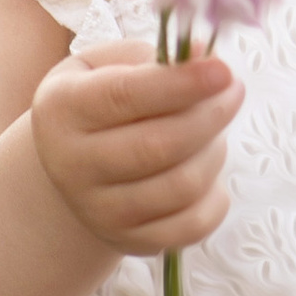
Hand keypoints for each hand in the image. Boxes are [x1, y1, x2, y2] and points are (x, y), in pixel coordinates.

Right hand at [29, 49, 239, 257]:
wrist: (74, 166)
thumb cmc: (101, 101)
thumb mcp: (111, 65)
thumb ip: (156, 56)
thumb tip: (203, 54)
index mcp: (62, 110)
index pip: (125, 97)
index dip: (180, 84)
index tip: (223, 70)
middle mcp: (72, 166)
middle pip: (159, 146)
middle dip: (210, 116)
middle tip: (233, 91)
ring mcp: (99, 211)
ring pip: (182, 186)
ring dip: (214, 152)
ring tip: (214, 132)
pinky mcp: (129, 241)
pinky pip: (192, 225)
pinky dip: (215, 197)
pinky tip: (208, 172)